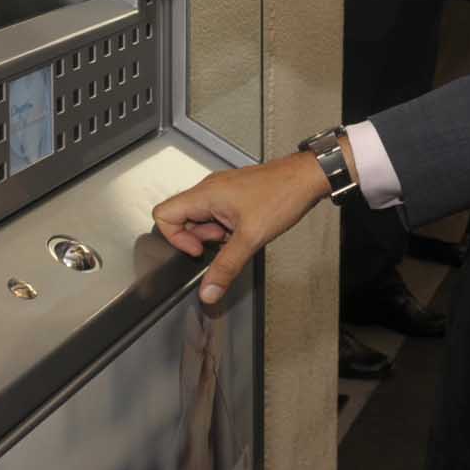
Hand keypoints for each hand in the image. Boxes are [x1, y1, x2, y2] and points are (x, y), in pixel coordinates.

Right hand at [154, 154, 333, 303]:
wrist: (306, 177)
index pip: (163, 214)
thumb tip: (208, 291)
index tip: (199, 249)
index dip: (175, 238)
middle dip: (200, 238)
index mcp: (205, 194)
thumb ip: (226, 267)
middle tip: (224, 242)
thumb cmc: (281, 195)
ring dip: (215, 234)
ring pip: (201, 218)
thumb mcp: (251, 237)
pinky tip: (245, 230)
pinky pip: (217, 214)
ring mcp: (221, 191)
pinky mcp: (233, 194)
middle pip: (182, 218)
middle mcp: (209, 189)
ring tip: (239, 234)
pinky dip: (226, 227)